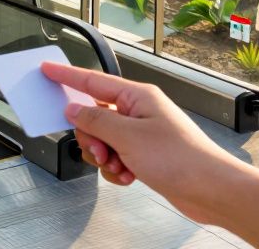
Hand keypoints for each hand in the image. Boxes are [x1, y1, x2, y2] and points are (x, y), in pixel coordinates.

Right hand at [41, 62, 233, 222]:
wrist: (210, 189)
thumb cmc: (181, 158)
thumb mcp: (128, 137)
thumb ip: (96, 121)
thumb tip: (74, 110)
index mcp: (137, 96)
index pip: (92, 81)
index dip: (67, 76)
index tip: (48, 70)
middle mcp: (139, 111)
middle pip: (94, 116)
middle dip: (91, 137)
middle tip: (100, 151)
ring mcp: (142, 133)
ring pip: (103, 140)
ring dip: (104, 157)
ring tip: (119, 167)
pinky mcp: (144, 154)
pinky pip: (116, 157)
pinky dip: (116, 169)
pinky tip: (129, 176)